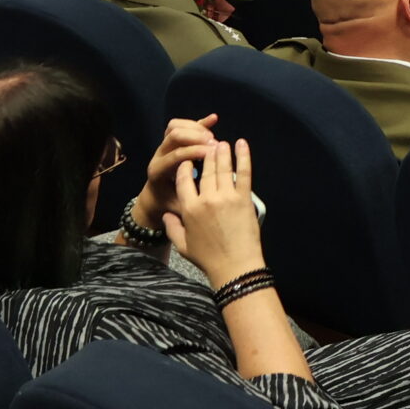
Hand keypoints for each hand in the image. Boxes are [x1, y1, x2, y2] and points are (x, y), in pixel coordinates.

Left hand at [131, 114, 219, 232]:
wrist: (154, 199)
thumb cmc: (168, 204)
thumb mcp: (179, 206)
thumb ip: (190, 199)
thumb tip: (207, 192)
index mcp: (158, 171)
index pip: (176, 154)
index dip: (194, 151)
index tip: (213, 153)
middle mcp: (158, 155)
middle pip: (174, 135)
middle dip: (196, 137)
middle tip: (215, 144)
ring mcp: (163, 146)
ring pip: (175, 126)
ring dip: (196, 128)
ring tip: (213, 138)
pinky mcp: (170, 141)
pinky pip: (181, 125)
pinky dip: (198, 122)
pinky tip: (214, 118)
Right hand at [162, 139, 266, 287]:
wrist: (234, 266)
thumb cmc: (207, 258)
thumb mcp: (183, 245)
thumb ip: (172, 227)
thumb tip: (165, 215)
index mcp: (189, 209)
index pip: (184, 179)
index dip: (186, 166)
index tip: (188, 160)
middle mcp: (206, 199)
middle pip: (206, 170)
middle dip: (206, 154)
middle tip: (208, 144)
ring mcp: (226, 197)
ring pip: (222, 168)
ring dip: (222, 152)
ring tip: (221, 142)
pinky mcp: (244, 198)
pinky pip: (244, 173)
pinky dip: (243, 156)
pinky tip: (242, 144)